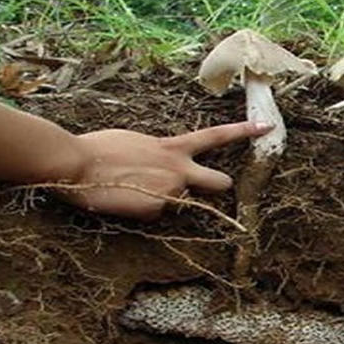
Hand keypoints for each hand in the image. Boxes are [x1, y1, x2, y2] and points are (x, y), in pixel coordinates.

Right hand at [57, 121, 272, 219]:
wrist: (77, 163)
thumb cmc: (100, 148)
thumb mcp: (137, 142)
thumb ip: (157, 152)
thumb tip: (160, 163)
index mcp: (173, 148)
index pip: (216, 137)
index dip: (243, 133)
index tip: (266, 128)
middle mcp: (179, 171)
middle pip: (220, 183)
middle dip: (219, 187)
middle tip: (207, 188)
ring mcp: (170, 193)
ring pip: (179, 204)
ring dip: (164, 201)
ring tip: (134, 190)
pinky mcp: (155, 212)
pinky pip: (155, 215)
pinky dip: (143, 211)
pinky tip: (124, 201)